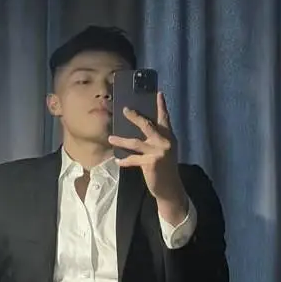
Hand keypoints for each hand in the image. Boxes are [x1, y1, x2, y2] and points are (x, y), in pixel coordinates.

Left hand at [108, 92, 187, 221]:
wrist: (170, 188)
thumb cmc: (165, 168)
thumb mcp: (165, 151)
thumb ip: (157, 139)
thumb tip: (141, 128)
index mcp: (169, 137)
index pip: (165, 118)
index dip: (161, 105)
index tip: (158, 93)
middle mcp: (165, 142)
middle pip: (147, 125)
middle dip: (135, 116)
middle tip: (124, 109)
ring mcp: (158, 152)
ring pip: (135, 142)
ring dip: (121, 140)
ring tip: (110, 137)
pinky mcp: (151, 163)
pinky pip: (133, 159)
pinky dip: (125, 160)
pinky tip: (118, 161)